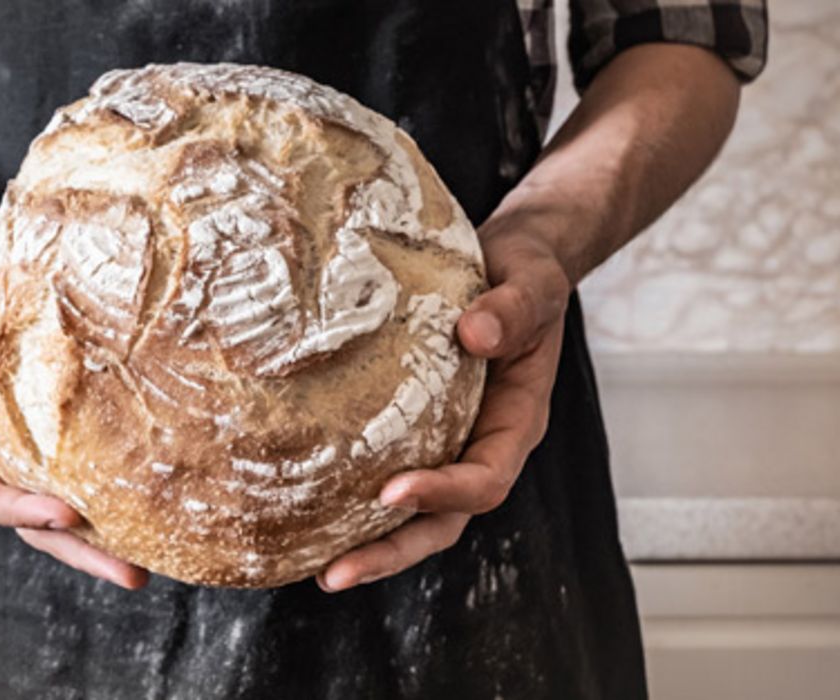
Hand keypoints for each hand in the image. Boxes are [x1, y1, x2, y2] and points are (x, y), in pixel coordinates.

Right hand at [0, 197, 149, 589]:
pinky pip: (83, 451)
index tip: (66, 516)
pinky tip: (154, 489)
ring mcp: (22, 427)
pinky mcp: (54, 406)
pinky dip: (112, 477)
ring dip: (103, 528)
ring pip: (62, 493)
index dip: (21, 512)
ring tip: (153, 554)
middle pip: (30, 516)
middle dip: (79, 549)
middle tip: (131, 573)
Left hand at [316, 214, 571, 592]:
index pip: (486, 479)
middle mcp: (482, 444)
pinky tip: (308, 514)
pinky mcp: (416, 428)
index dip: (443, 493)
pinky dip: (352, 502)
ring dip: (367, 544)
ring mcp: (448, 441)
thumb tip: (473, 334)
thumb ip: (512, 310)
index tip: (392, 490)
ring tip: (316, 569)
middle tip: (335, 573)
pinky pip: (384, 473)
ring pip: (413, 514)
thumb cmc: (527, 274)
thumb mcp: (531, 283)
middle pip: (443, 521)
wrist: (513, 263)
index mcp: (518, 422)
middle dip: (392, 551)